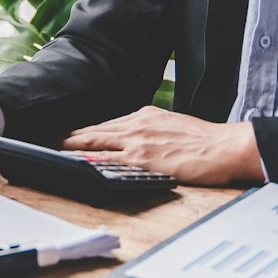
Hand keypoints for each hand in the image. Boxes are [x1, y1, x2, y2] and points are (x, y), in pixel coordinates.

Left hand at [62, 108, 262, 184]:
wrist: (225, 147)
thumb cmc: (206, 141)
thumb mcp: (172, 125)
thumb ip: (151, 130)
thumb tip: (136, 140)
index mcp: (145, 116)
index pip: (108, 124)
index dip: (86, 131)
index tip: (71, 135)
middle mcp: (137, 124)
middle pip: (95, 130)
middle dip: (72, 136)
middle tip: (52, 140)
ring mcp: (138, 141)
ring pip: (96, 140)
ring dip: (74, 145)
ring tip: (56, 149)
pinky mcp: (143, 158)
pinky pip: (110, 159)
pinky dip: (91, 159)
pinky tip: (77, 162)